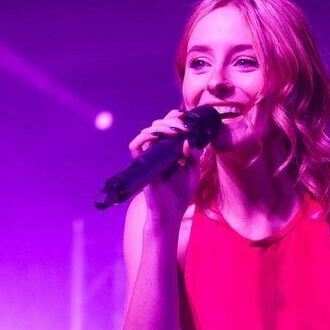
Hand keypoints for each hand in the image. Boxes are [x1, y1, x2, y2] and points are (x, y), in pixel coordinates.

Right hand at [127, 108, 201, 224]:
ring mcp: (149, 158)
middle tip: (182, 126)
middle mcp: (158, 151)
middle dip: (170, 121)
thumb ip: (194, 155)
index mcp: (170, 151)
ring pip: (147, 132)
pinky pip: (135, 146)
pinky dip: (143, 137)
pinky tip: (156, 136)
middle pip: (158, 126)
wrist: (171, 213)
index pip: (168, 128)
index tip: (185, 116)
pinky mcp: (142, 166)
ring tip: (174, 131)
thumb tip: (189, 140)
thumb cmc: (181, 194)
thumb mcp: (193, 171)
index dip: (174, 118)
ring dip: (160, 127)